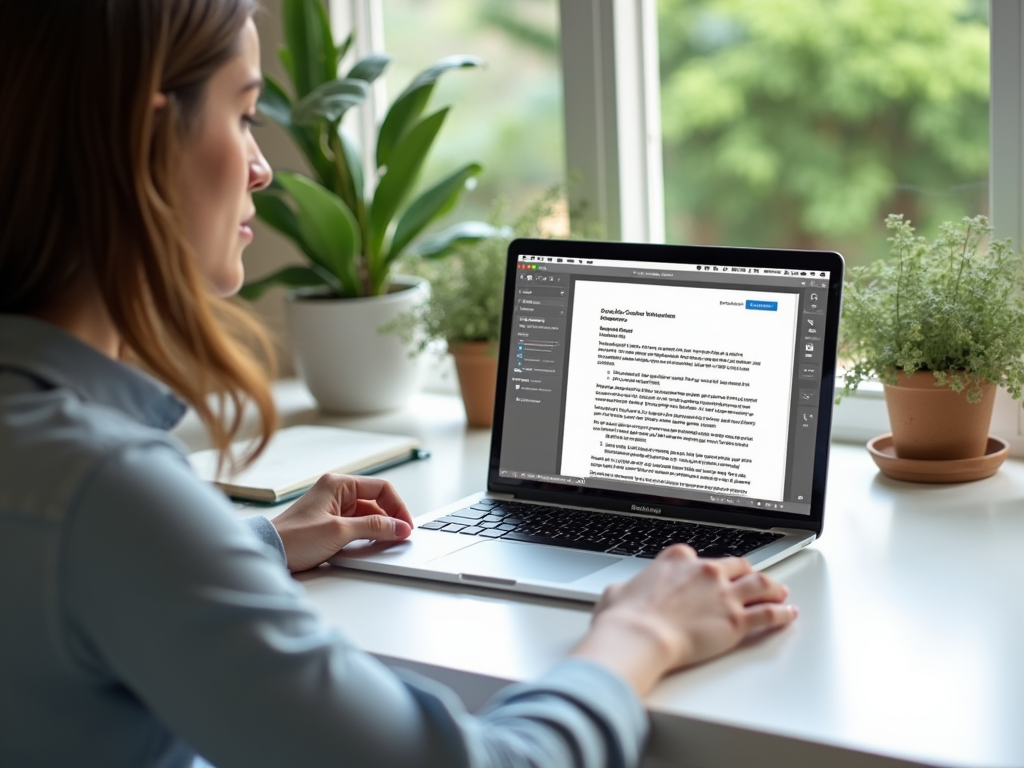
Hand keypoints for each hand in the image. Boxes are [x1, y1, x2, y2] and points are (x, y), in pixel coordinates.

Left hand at [270, 474, 413, 571]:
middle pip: (376, 502)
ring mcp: (333, 509)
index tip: (405, 526)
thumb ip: (373, 527)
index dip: (397, 507)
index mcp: (338, 484)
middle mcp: (336, 493)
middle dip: (390, 519)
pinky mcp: (330, 525)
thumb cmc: (293, 538)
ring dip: (379, 529)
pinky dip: (367, 536)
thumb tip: (399, 528)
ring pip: (368, 516)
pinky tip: (370, 546)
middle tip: (400, 537)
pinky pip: (357, 526)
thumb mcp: (339, 531)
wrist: (268, 554)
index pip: (381, 488)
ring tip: (385, 543)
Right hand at [571, 544, 795, 696]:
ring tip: (781, 591)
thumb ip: (627, 589)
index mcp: (677, 559)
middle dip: (746, 573)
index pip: (701, 558)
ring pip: (760, 584)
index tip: (712, 573)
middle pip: (737, 566)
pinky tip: (788, 613)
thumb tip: (621, 594)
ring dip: (773, 587)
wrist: (640, 636)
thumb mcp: (618, 592)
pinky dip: (782, 613)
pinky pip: (768, 614)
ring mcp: (724, 595)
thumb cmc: (626, 618)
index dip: (708, 568)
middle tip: (754, 579)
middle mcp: (706, 572)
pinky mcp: (737, 621)